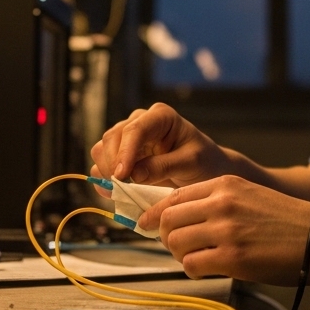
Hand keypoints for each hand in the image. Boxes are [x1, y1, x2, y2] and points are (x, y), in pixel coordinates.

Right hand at [89, 103, 233, 186]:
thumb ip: (164, 166)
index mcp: (160, 117)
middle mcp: (140, 122)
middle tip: (120, 189)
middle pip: (112, 137)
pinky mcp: (122, 155)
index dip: (125, 152)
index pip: (135, 129)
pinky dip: (103, 178)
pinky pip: (102, 164)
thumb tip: (133, 175)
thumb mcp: (191, 163)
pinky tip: (114, 193)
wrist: (206, 171)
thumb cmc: (204, 162)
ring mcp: (129, 139)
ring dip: (105, 171)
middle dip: (112, 163)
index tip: (121, 176)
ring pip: (102, 149)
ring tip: (118, 191)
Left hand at [139, 175, 309, 285]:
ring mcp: (225, 231)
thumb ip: (216, 201)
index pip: (174, 196)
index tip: (146, 222)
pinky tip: (206, 268)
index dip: (155, 212)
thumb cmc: (288, 220)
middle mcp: (221, 204)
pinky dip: (193, 269)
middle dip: (164, 235)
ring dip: (179, 254)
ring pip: (175, 242)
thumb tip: (181, 216)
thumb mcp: (249, 194)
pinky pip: (192, 264)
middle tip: (175, 245)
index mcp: (225, 184)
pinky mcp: (232, 257)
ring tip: (194, 257)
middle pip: (168, 219)